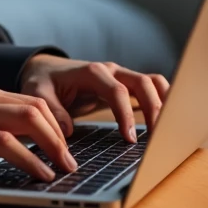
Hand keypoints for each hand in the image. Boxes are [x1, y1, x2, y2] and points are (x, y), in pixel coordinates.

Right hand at [0, 80, 78, 180]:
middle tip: (72, 160)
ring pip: (27, 119)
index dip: (56, 123)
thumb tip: (11, 142)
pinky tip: (41, 172)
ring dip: (54, 146)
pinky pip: (4, 142)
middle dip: (62, 135)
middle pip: (36, 107)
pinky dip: (30, 158)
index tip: (65, 146)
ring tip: (65, 167)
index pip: (30, 100)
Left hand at [18, 55, 170, 142]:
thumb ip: (51, 110)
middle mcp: (111, 71)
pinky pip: (151, 88)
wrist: (45, 69)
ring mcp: (121, 76)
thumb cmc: (42, 81)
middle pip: (143, 83)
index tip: (130, 138)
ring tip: (170, 128)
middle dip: (154, 108)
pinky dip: (163, 99)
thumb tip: (67, 131)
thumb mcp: (37, 93)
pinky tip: (168, 120)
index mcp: (91, 72)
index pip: (117, 91)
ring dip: (165, 101)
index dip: (126, 114)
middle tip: (158, 137)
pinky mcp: (126, 85)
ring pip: (152, 82)